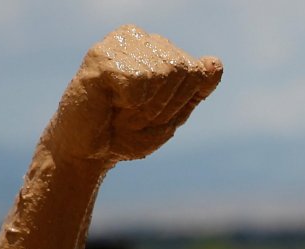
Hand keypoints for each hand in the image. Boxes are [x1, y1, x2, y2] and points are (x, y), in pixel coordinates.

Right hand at [44, 25, 221, 163]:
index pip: (196, 71)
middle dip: (164, 104)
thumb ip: (196, 90)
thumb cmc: (128, 133)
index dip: (180, 101)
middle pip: (181, 69)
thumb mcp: (173, 115)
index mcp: (159, 49)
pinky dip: (130, 101)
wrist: (88, 153)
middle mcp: (140, 39)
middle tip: (135, 114)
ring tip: (122, 109)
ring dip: (146, 105)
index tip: (154, 113)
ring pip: (163, 73)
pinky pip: (140, 79)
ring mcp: (119, 44)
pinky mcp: (100, 56)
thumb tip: (216, 63)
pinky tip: (110, 100)